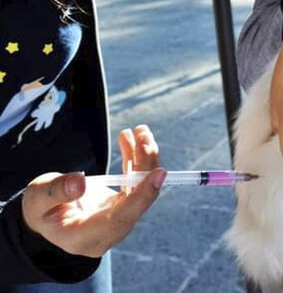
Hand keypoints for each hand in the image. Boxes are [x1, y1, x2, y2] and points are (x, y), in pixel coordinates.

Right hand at [22, 125, 164, 256]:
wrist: (46, 215)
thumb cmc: (40, 209)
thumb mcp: (38, 199)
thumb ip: (56, 192)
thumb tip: (80, 182)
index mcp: (85, 238)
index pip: (120, 217)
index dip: (141, 195)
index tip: (158, 173)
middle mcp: (108, 233)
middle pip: (137, 201)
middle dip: (145, 166)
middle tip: (144, 137)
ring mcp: (118, 221)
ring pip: (141, 189)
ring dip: (144, 159)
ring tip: (140, 131)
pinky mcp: (123, 207)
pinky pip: (136, 183)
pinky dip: (136, 160)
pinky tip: (132, 139)